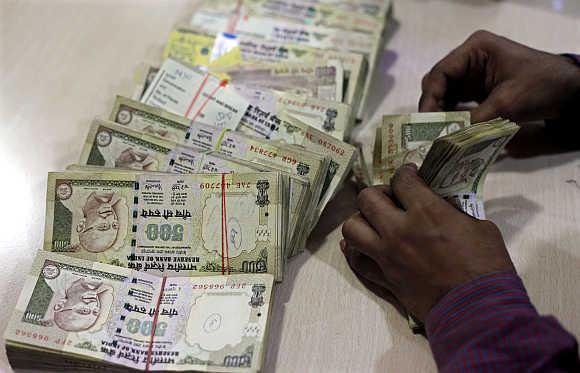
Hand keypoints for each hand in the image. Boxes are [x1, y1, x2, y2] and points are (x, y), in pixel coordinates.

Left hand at [341, 164, 514, 321]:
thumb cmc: (486, 267)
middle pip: (367, 198)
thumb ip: (453, 213)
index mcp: (426, 211)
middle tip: (391, 199)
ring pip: (352, 228)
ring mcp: (387, 256)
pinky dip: (357, 250)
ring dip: (361, 221)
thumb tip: (442, 208)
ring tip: (375, 223)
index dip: (405, 173)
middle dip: (379, 193)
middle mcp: (398, 230)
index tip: (409, 174)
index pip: (401, 180)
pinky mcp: (384, 278)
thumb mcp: (479, 227)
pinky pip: (357, 260)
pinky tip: (363, 246)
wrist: (478, 311)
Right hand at [419, 30, 579, 122]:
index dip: (430, 98)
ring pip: (444, 95)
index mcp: (476, 49)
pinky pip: (456, 103)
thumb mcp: (507, 103)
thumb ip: (474, 120)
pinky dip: (452, 117)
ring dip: (440, 114)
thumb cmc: (542, 86)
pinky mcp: (478, 90)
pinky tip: (449, 132)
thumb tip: (446, 139)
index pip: (441, 73)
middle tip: (429, 132)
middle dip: (433, 107)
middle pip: (438, 83)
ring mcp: (473, 74)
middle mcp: (470, 59)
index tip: (426, 122)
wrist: (570, 92)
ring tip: (436, 135)